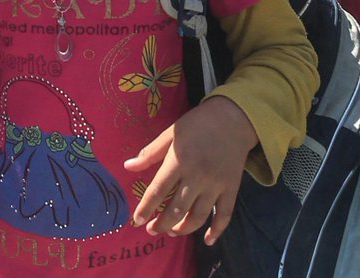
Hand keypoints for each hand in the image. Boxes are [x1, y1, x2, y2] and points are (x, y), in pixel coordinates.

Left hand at [124, 95, 256, 241]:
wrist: (232, 119)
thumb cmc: (197, 124)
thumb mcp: (170, 133)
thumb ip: (149, 152)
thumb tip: (127, 166)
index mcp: (179, 160)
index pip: (158, 191)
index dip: (146, 208)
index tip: (137, 220)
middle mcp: (197, 176)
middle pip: (176, 209)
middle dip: (161, 224)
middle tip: (152, 229)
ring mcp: (215, 185)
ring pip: (198, 216)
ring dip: (183, 229)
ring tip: (172, 232)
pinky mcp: (231, 189)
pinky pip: (224, 215)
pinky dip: (217, 230)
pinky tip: (207, 241)